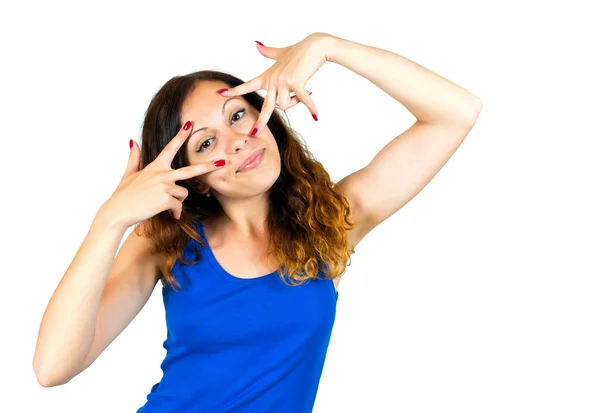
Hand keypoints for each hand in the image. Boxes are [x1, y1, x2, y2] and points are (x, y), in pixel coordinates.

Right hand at [101, 121, 226, 228]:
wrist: (118, 211)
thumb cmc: (124, 194)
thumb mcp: (129, 174)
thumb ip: (134, 158)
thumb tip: (132, 141)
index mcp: (155, 166)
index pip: (170, 148)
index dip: (180, 136)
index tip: (190, 124)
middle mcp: (162, 174)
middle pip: (191, 170)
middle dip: (208, 166)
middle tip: (223, 162)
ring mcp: (165, 186)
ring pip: (183, 194)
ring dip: (176, 202)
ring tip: (163, 205)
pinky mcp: (166, 198)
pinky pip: (178, 207)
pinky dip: (174, 213)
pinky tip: (167, 214)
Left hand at [219, 32, 332, 135]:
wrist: (314, 45)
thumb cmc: (299, 50)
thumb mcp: (280, 53)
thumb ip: (268, 52)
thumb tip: (256, 44)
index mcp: (268, 76)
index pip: (248, 85)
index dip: (235, 90)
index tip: (221, 93)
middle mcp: (273, 80)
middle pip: (266, 106)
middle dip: (261, 121)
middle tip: (254, 133)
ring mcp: (284, 81)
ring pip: (286, 105)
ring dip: (296, 102)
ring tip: (306, 92)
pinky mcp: (296, 82)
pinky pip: (302, 100)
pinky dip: (310, 108)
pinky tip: (316, 115)